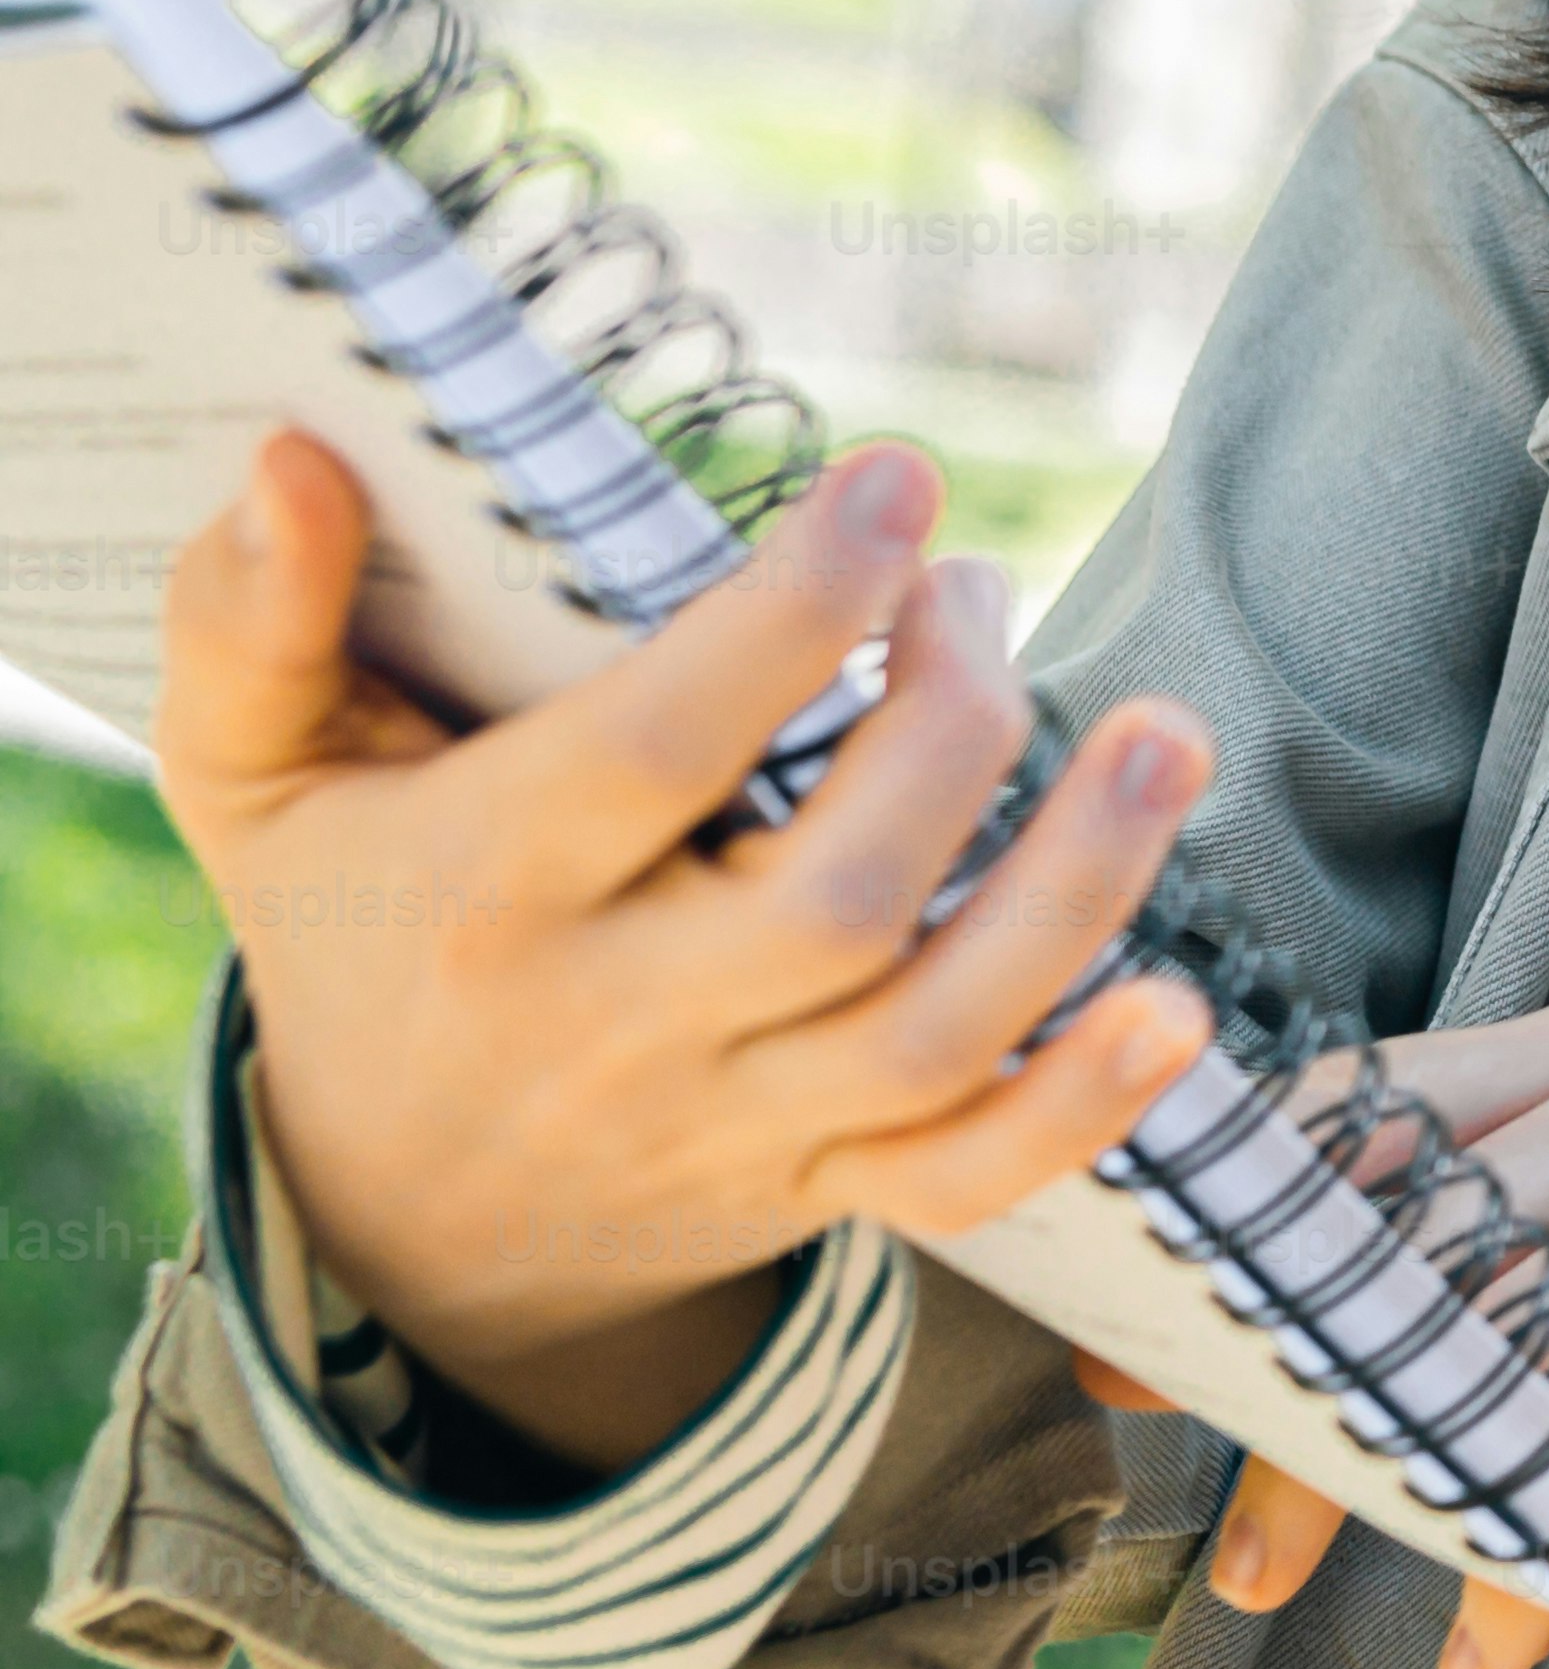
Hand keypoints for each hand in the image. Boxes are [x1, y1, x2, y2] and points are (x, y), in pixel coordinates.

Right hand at [163, 431, 1218, 1474]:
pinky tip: (1177, 1007)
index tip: (898, 480)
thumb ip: (250, 619)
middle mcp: (610, 1027)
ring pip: (926, 1036)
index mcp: (478, 892)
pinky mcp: (814, 1190)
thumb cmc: (350, 919)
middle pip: (827, 901)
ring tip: (1163, 732)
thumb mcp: (255, 775)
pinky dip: (1078, 1109)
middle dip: (950, 727)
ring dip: (1074, 889)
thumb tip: (289, 456)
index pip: (654, 754)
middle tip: (981, 588)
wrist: (388, 1212)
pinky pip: (964, 1182)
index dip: (791, 617)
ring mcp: (726, 1126)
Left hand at [1150, 976, 1548, 1668]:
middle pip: (1421, 1242)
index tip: (1131, 1359)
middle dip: (1301, 1408)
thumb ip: (1423, 1288)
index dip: (1244, 1239)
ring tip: (1331, 1581)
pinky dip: (1533, 1552)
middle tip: (1243, 1552)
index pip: (1383, 1115)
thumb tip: (1155, 1339)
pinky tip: (1496, 1635)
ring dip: (1401, 1491)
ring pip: (1498, 1345)